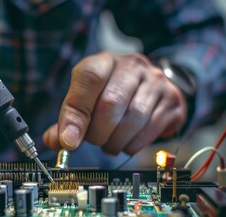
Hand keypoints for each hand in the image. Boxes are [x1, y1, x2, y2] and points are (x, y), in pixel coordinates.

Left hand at [43, 52, 186, 154]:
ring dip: (114, 142)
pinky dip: (132, 145)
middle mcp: (132, 66)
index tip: (68, 141)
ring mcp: (155, 82)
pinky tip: (125, 143)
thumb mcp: (87, 98)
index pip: (88, 80)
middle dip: (96, 133)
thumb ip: (69, 118)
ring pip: (132, 120)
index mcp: (104, 62)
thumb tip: (54, 141)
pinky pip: (149, 130)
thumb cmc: (112, 94)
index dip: (75, 114)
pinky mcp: (171, 101)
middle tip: (93, 141)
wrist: (151, 87)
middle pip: (111, 104)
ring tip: (108, 144)